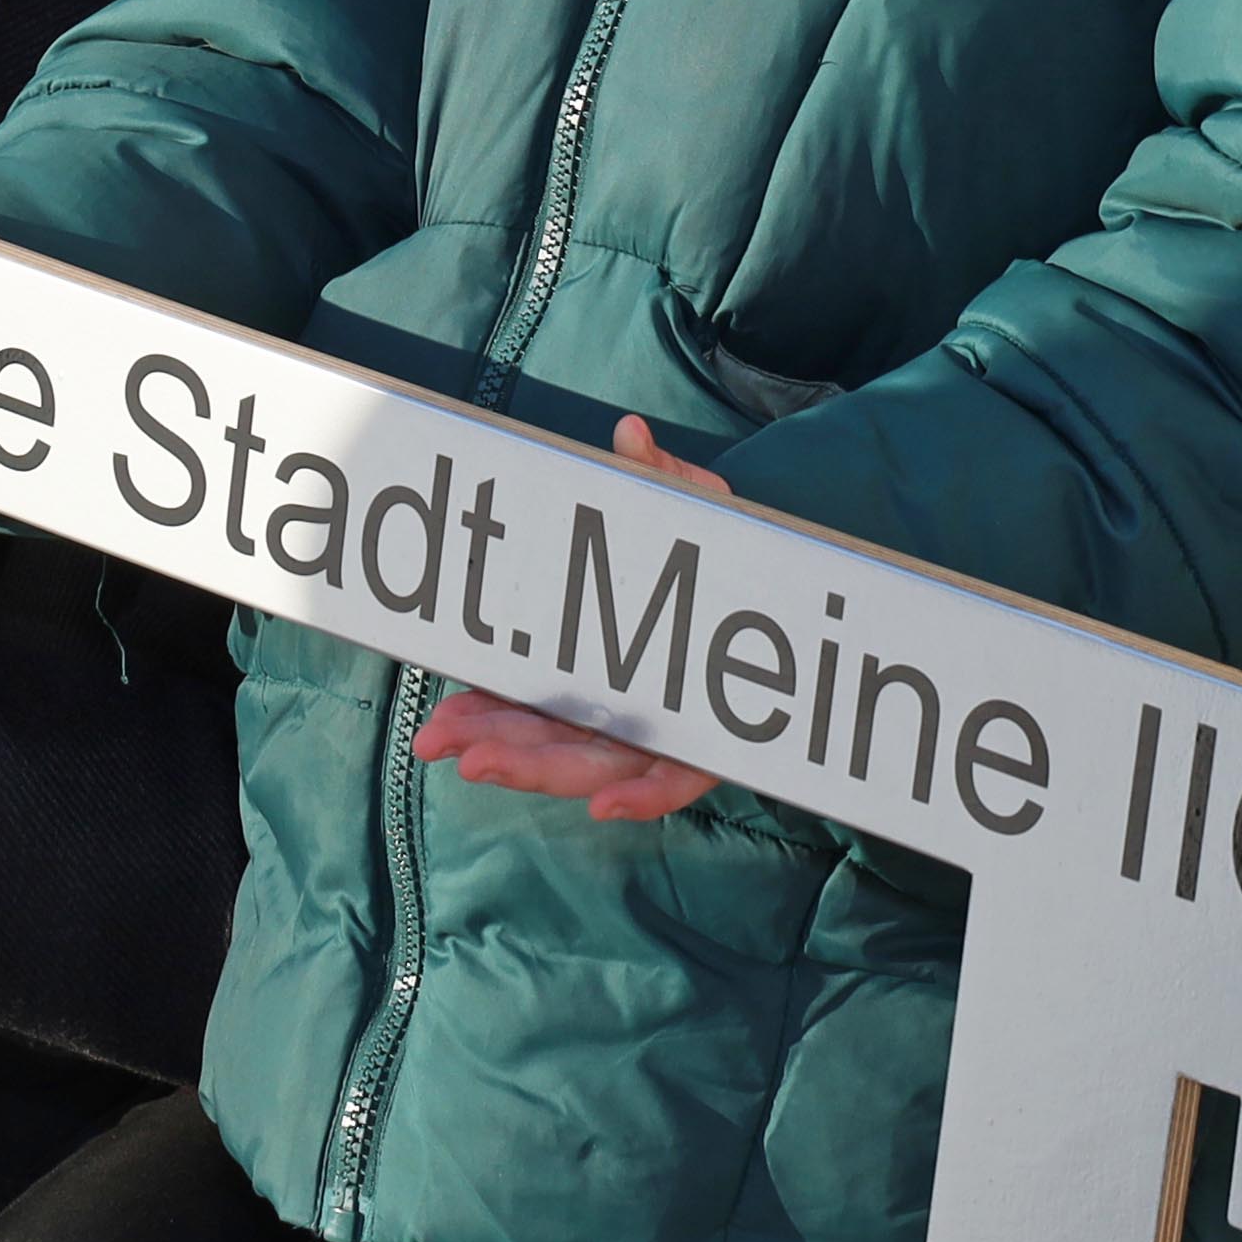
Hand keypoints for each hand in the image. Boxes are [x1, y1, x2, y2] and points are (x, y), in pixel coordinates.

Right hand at [411, 418, 723, 824]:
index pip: (528, 697)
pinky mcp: (713, 753)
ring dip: (540, 768)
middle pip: (549, 739)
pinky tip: (606, 808)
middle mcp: (624, 708)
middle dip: (494, 744)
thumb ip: (655, 482)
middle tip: (442, 744)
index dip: (482, 711)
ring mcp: (663, 733)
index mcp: (600, 662)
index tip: (439, 723)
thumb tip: (629, 433)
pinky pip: (674, 783)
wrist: (802, 593)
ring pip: (593, 764)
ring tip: (488, 765)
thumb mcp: (691, 516)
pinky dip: (641, 797)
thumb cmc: (732, 557)